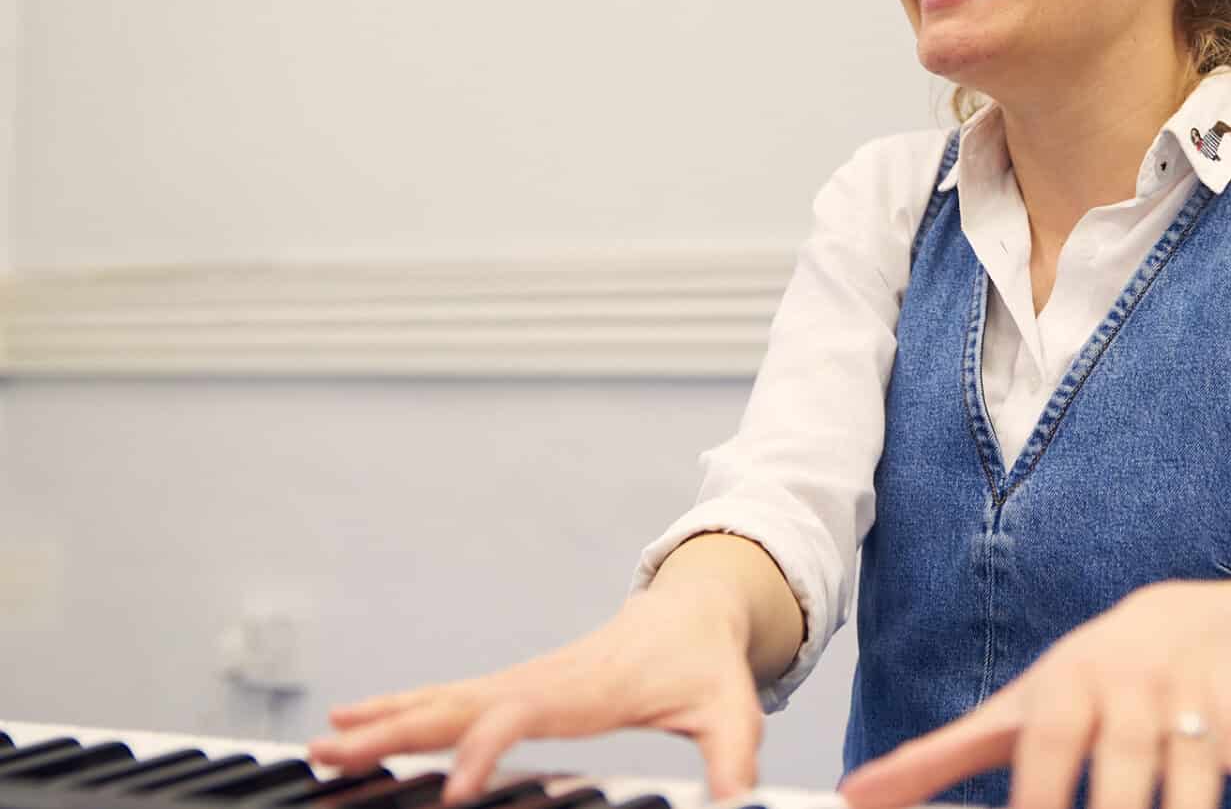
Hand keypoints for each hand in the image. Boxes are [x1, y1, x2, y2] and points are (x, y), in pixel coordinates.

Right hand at [308, 584, 763, 804]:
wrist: (693, 611)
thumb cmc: (706, 663)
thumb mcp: (730, 709)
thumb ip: (732, 756)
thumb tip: (737, 801)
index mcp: (581, 688)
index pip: (517, 715)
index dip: (484, 751)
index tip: (452, 793)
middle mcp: (539, 680)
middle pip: (456, 705)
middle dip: (394, 731)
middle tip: (331, 755)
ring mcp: (522, 681)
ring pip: (441, 701)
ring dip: (381, 721)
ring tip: (321, 744)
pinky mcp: (516, 687)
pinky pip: (450, 701)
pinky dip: (400, 711)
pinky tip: (358, 723)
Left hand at [837, 581, 1230, 808]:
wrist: (1187, 615)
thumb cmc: (1088, 680)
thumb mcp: (1016, 709)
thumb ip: (939, 757)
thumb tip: (854, 795)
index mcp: (1065, 691)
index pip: (1043, 757)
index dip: (1036, 805)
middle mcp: (1129, 689)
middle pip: (1122, 772)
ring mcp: (1193, 698)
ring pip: (1194, 772)